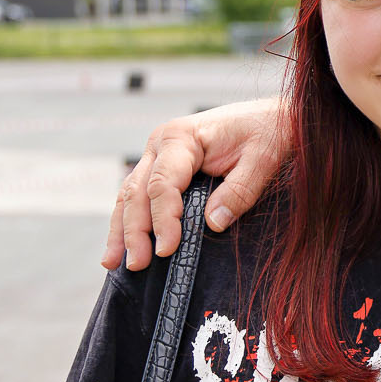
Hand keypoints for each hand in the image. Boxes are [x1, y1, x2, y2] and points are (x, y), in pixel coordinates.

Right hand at [103, 97, 289, 270]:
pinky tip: (121, 247)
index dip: (162, 220)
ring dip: (121, 230)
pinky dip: (127, 221)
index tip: (166, 250)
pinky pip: (137, 197)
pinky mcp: (161, 168)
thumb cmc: (265, 133)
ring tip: (112, 263)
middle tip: (138, 265)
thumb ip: (239, 190)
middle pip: (138, 192)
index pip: (162, 184)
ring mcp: (156, 156)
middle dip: (135, 231)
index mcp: (180, 138)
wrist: (268, 117)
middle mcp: (160, 145)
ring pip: (129, 196)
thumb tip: (213, 223)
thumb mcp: (262, 159)